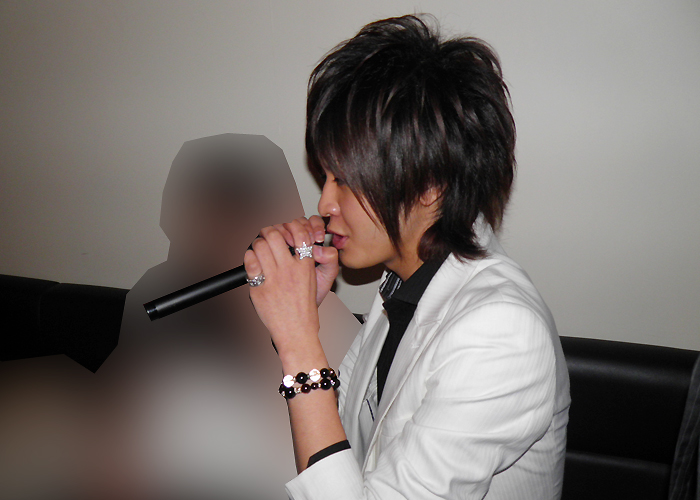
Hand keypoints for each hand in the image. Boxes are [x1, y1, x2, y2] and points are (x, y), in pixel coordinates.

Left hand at [243, 218, 337, 354]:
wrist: (296, 331)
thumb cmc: (304, 309)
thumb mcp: (313, 281)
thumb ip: (303, 261)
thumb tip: (292, 244)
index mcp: (305, 265)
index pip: (298, 231)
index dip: (289, 226)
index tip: (285, 231)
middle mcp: (289, 269)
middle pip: (275, 234)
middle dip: (269, 231)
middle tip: (268, 237)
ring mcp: (274, 278)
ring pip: (260, 245)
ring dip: (258, 244)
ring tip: (259, 250)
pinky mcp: (259, 288)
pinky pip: (249, 262)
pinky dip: (249, 258)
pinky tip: (253, 263)